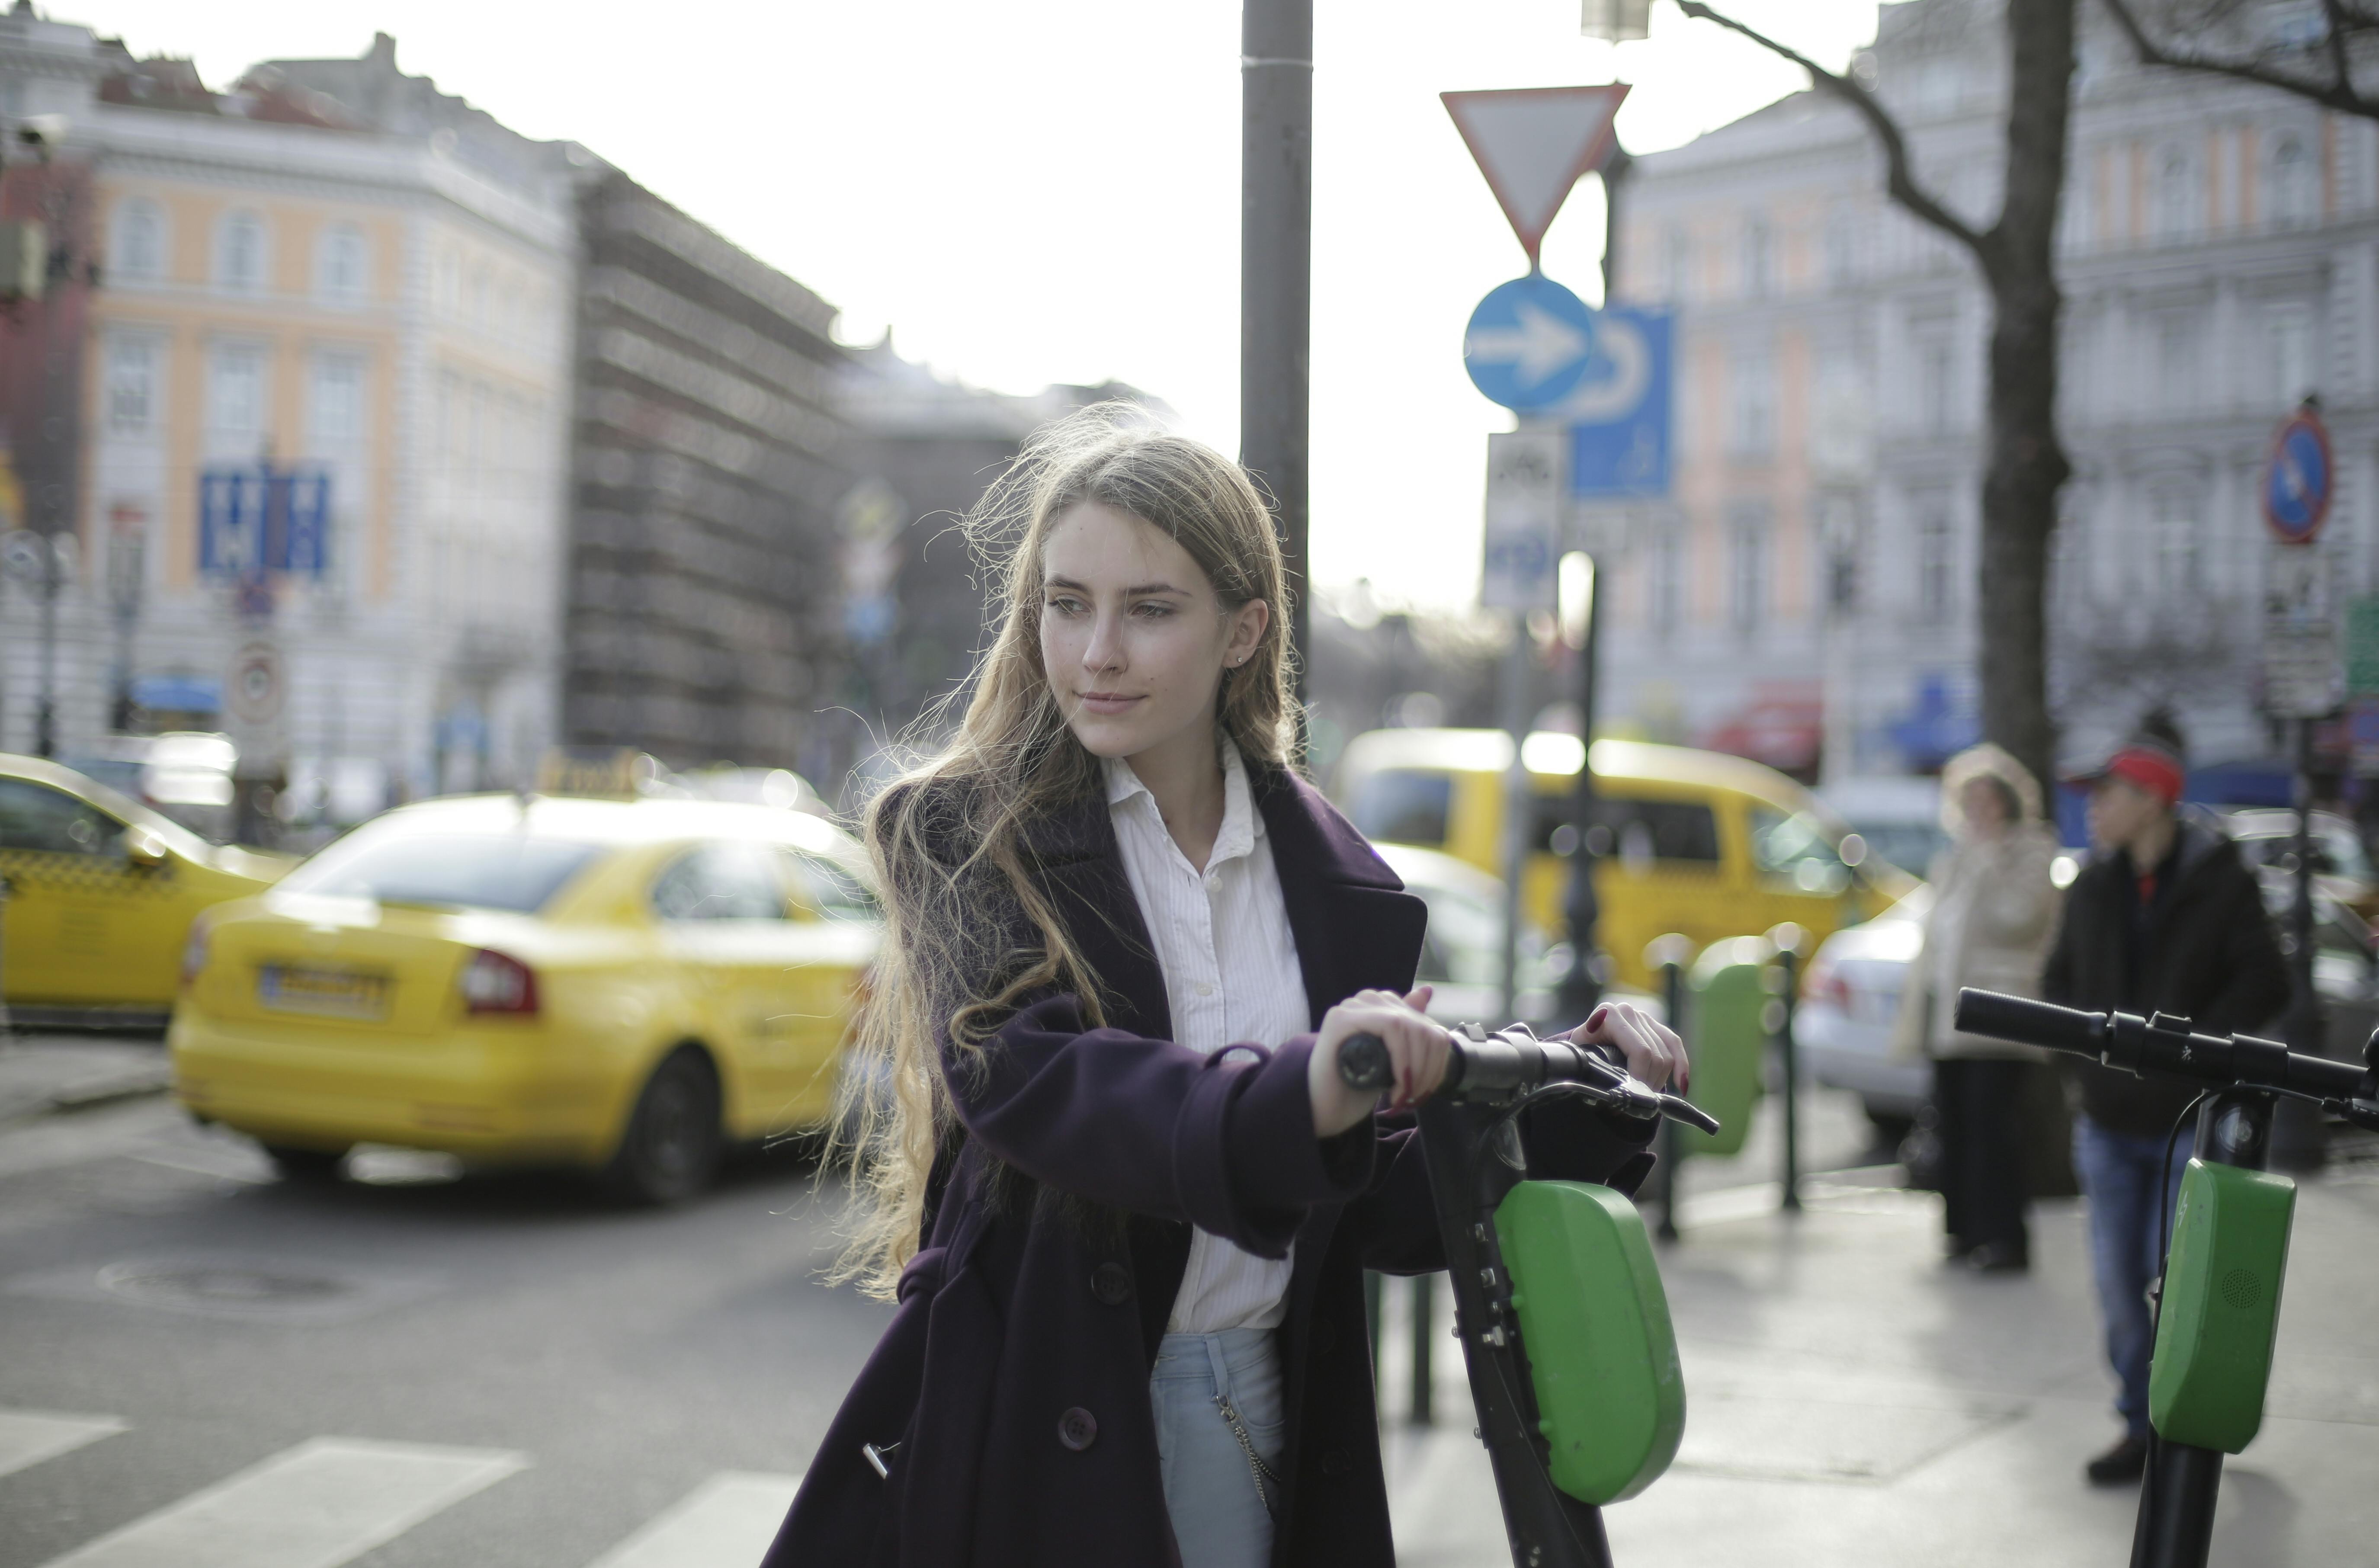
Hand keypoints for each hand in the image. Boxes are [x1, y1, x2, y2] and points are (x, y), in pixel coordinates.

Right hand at [1310, 986, 1448, 1137]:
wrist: (1324, 1108)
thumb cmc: (1357, 1086)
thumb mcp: (1394, 1058)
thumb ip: (1409, 1028)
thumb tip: (1426, 990)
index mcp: (1380, 1006)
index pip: (1423, 1022)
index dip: (1436, 1057)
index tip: (1431, 1086)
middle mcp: (1366, 1001)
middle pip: (1419, 1024)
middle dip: (1427, 1065)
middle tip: (1417, 1095)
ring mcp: (1352, 1007)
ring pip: (1407, 1024)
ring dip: (1415, 1066)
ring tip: (1405, 1094)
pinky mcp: (1341, 1018)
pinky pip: (1390, 1026)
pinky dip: (1401, 1058)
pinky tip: (1397, 1084)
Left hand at [1557, 1001, 1687, 1093]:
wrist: (1583, 1038)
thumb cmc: (1579, 1049)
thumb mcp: (1578, 1054)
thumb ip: (1588, 1064)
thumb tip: (1603, 1089)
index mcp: (1608, 1015)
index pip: (1640, 1051)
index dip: (1641, 1076)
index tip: (1634, 1093)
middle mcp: (1628, 1012)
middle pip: (1655, 1055)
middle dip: (1649, 1081)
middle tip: (1639, 1097)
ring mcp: (1644, 1017)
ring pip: (1666, 1054)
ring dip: (1660, 1079)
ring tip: (1646, 1093)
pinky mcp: (1655, 1025)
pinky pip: (1675, 1045)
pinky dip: (1681, 1066)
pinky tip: (1681, 1086)